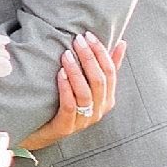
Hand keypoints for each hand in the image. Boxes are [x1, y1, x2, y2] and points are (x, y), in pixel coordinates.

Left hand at [19, 33, 126, 151]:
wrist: (44, 131)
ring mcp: (84, 120)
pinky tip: (60, 74)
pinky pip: (70, 106)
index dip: (101, 52)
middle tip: (77, 40)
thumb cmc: (68, 103)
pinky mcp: (67, 126)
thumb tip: (122, 43)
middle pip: (99, 81)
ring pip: (85, 93)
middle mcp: (99, 110)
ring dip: (76, 71)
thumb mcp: (88, 85)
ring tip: (66, 55)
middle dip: (89, 58)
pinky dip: (66, 88)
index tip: (89, 35)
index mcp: (107, 98)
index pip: (110, 72)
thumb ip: (106, 67)